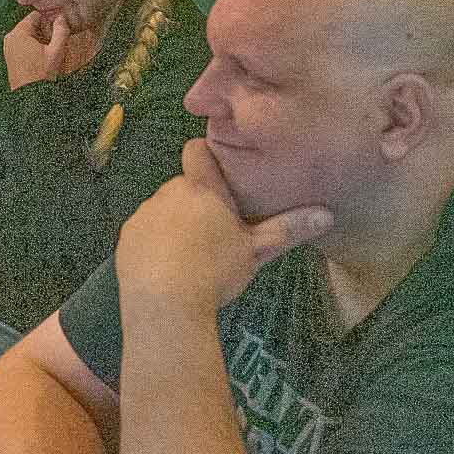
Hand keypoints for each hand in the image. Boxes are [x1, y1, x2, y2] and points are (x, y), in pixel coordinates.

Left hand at [4, 10, 82, 88]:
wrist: (29, 96)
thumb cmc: (42, 75)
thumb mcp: (56, 51)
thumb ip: (61, 31)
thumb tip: (62, 17)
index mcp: (19, 33)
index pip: (35, 15)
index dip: (49, 18)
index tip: (60, 24)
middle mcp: (10, 37)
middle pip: (30, 25)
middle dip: (45, 29)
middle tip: (57, 37)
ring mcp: (8, 47)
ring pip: (27, 34)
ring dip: (40, 37)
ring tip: (52, 47)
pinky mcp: (10, 55)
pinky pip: (23, 43)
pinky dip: (33, 45)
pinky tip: (43, 54)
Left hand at [116, 137, 333, 312]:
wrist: (164, 303)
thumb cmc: (215, 271)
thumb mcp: (256, 251)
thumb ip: (289, 228)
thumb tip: (328, 214)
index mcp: (201, 188)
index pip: (196, 150)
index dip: (206, 157)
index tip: (219, 177)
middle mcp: (168, 192)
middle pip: (184, 186)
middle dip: (198, 202)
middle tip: (217, 232)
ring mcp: (143, 214)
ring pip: (164, 209)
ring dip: (176, 222)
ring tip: (192, 256)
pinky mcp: (126, 236)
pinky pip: (145, 231)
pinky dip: (155, 242)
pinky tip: (168, 268)